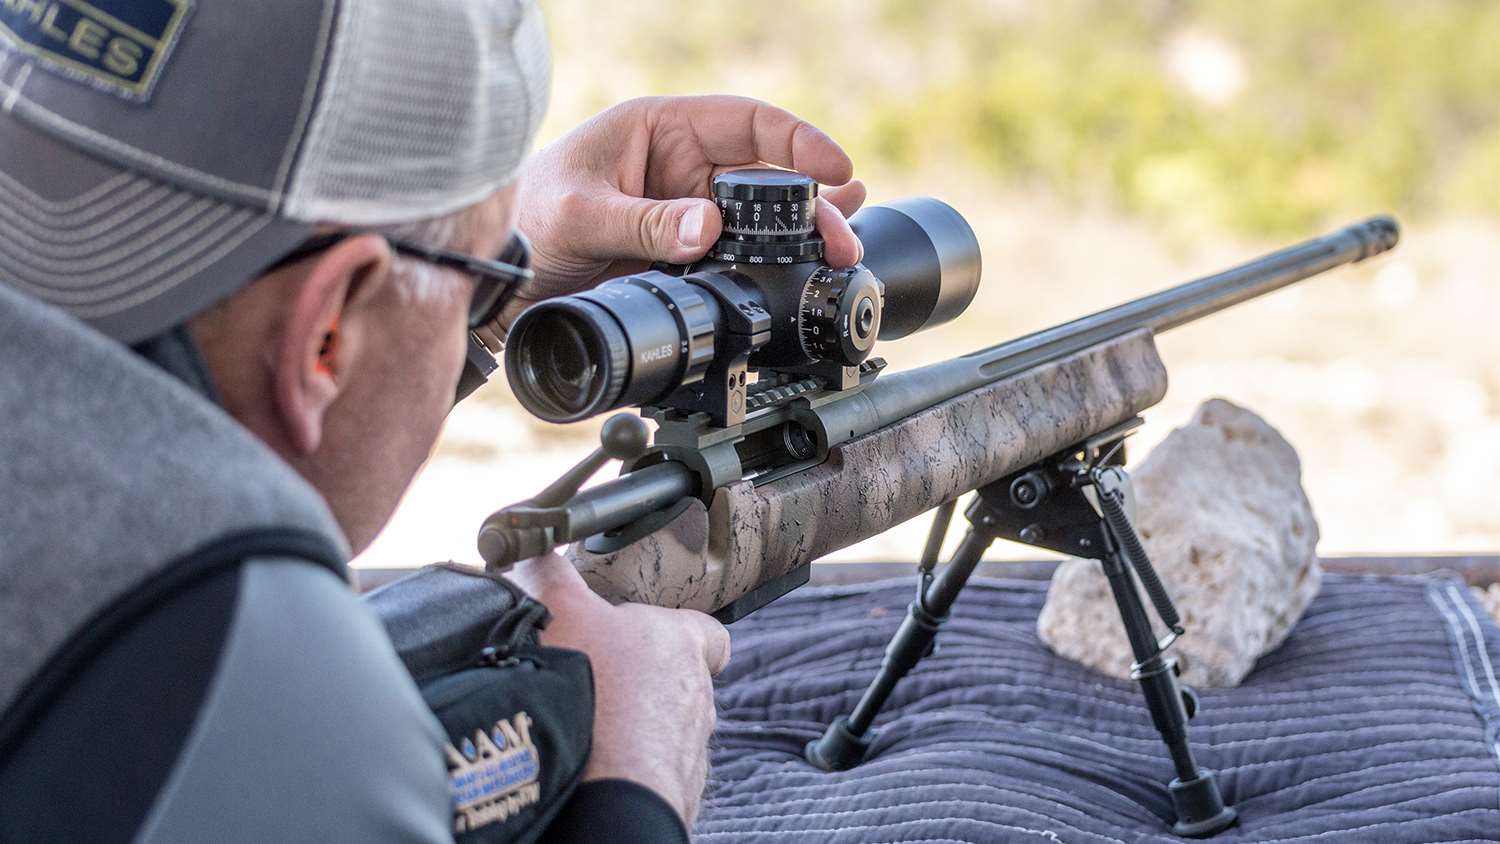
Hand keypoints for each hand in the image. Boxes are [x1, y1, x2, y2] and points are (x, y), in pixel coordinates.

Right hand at [504, 552, 730, 825]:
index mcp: (683, 644)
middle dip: (644, 680)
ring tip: (589, 723)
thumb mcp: (563, 612)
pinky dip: (627, 763)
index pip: (707, 632)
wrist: (605, 788)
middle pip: (680, 680)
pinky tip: (592, 759)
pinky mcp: (672, 789)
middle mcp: (698, 696)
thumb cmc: (595, 692)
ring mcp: (689, 748)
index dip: (683, 630)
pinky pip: (651, 768)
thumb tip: (534, 550)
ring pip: (667, 728)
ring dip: (635, 724)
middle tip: (599, 680)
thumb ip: (553, 576)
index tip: (652, 634)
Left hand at [508, 95, 867, 322]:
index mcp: (660, 129)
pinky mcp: (685, 256)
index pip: (745, 122)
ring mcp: (687, 213)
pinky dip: (774, 264)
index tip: (833, 167)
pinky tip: (808, 270)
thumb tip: (707, 228)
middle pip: (766, 177)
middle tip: (840, 238)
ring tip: (842, 252)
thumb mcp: (579, 216)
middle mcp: (682, 166)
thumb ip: (643, 222)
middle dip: (811, 204)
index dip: (796, 142)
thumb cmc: (525, 222)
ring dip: (802, 236)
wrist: (501, 284)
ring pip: (761, 220)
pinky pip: (739, 256)